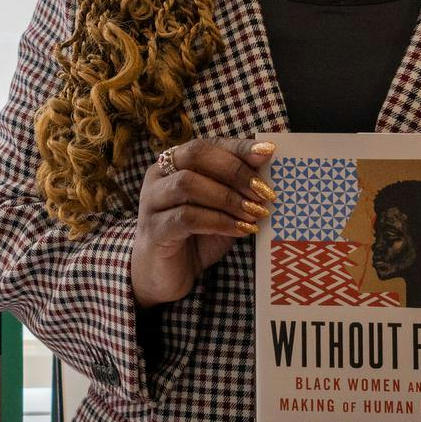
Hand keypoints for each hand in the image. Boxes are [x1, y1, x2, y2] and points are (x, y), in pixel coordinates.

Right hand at [130, 137, 276, 307]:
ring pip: (188, 184)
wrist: (166, 276)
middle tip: (264, 191)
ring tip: (255, 213)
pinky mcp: (154, 229)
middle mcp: (158, 176)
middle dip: (235, 170)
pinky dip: (219, 222)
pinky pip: (187, 217)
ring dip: (228, 198)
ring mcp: (151, 201)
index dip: (238, 146)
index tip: (268, 152)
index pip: (207, 144)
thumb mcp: (222, 209)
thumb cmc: (196, 238)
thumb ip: (237, 189)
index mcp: (174, 163)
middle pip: (195, 155)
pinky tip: (241, 230)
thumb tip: (269, 173)